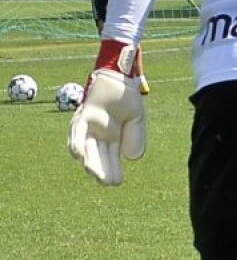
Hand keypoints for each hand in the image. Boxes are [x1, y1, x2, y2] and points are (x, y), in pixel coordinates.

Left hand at [67, 41, 145, 184]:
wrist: (120, 77)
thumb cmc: (127, 96)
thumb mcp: (136, 120)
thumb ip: (135, 137)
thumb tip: (133, 159)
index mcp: (112, 137)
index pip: (110, 158)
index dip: (112, 170)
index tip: (116, 183)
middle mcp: (97, 135)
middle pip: (97, 157)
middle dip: (101, 170)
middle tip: (107, 182)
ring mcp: (88, 126)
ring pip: (85, 149)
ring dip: (89, 161)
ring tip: (95, 173)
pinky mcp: (82, 117)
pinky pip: (76, 132)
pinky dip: (76, 144)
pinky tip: (79, 155)